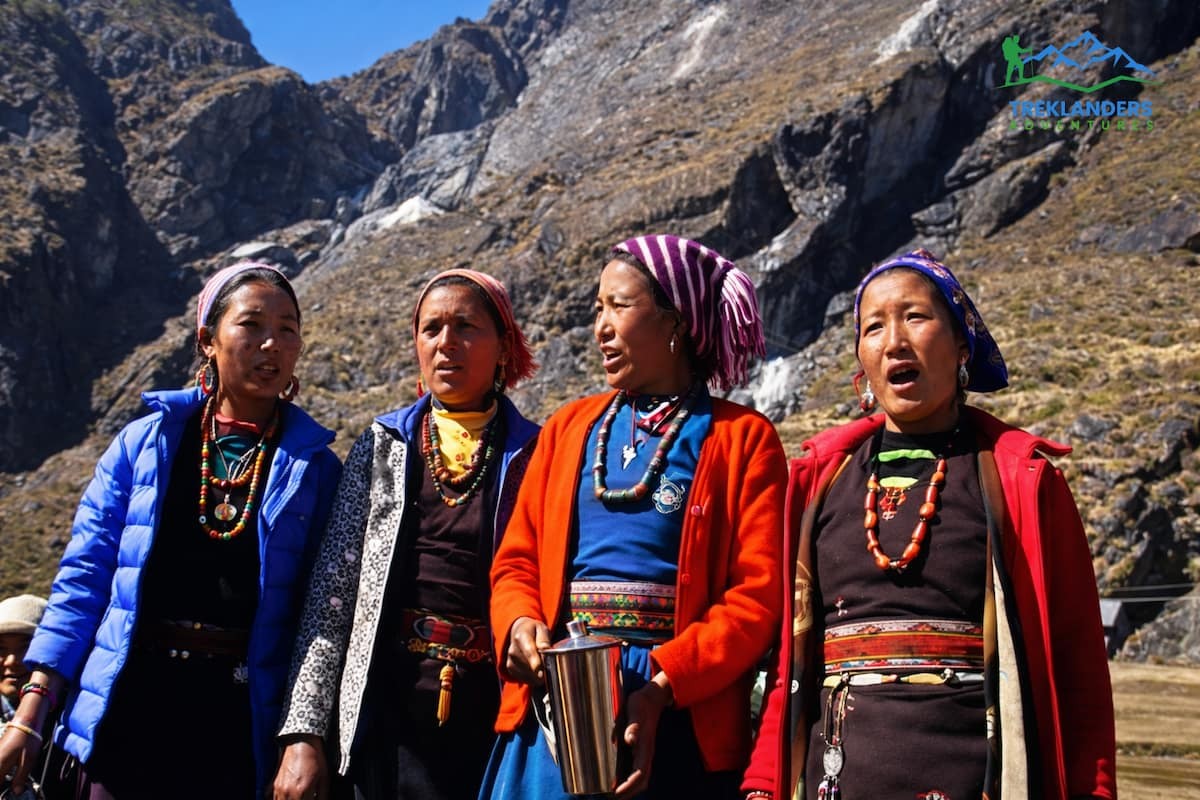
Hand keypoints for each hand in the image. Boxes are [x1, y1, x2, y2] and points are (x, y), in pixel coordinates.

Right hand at [0, 720, 41, 794]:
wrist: (25, 723)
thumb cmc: (27, 739)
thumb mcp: (28, 761)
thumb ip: (20, 778)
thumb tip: (16, 792)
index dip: (2, 792)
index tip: (9, 793)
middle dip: (2, 785)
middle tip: (12, 787)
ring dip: (2, 778)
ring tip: (11, 781)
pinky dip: (2, 773)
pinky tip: (8, 774)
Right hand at [273, 736, 327, 799]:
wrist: (301, 742)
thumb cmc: (314, 758)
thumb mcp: (324, 778)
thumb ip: (322, 796)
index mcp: (301, 791)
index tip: (313, 799)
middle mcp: (287, 792)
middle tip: (306, 797)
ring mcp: (278, 789)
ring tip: (299, 797)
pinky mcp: (273, 785)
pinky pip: (271, 798)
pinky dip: (279, 799)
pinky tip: (288, 797)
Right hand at [505, 616, 551, 684]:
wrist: (519, 632)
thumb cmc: (534, 631)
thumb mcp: (541, 629)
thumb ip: (544, 639)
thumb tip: (546, 649)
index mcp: (521, 637)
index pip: (529, 652)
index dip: (535, 663)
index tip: (541, 673)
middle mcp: (513, 650)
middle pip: (529, 666)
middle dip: (541, 670)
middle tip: (550, 666)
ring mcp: (511, 661)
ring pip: (528, 675)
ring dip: (537, 675)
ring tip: (543, 666)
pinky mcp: (510, 669)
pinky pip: (525, 679)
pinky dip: (533, 678)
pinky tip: (536, 670)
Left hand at [614, 677, 672, 798]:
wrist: (652, 697)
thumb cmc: (642, 703)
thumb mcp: (635, 711)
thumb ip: (633, 726)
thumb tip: (629, 740)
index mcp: (646, 746)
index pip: (640, 774)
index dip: (629, 786)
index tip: (616, 793)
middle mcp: (646, 752)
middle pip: (642, 780)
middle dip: (629, 792)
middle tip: (613, 797)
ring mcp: (644, 751)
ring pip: (641, 776)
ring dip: (630, 787)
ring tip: (615, 792)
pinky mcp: (641, 748)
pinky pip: (637, 768)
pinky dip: (629, 777)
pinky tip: (617, 776)